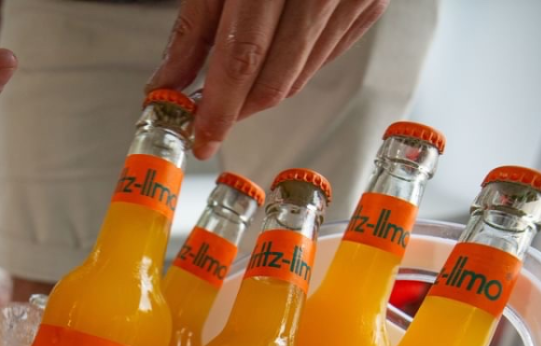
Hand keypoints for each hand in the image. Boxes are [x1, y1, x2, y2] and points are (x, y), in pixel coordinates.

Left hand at [146, 0, 388, 158]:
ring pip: (301, 76)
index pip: (243, 60)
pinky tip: (271, 63)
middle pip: (276, 78)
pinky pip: (325, 58)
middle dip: (238, 109)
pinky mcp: (370, 4)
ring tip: (233, 92)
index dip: (220, 108)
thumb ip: (194, 27)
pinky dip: (292, 70)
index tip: (200, 136)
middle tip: (209, 121)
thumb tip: (170, 83)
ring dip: (262, 93)